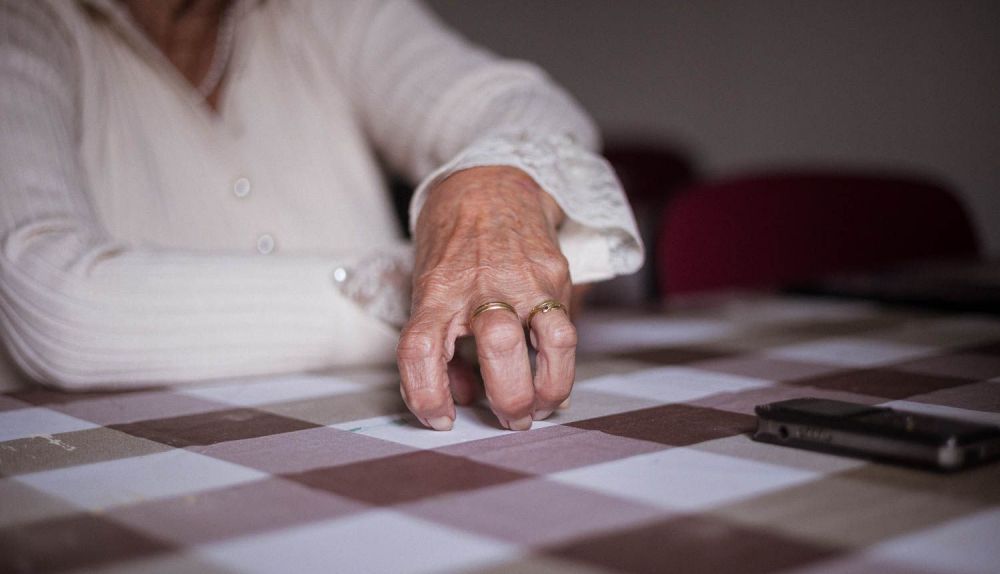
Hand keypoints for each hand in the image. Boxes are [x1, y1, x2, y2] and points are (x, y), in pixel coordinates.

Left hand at [397, 166, 576, 430]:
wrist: (487, 186)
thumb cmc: (452, 247)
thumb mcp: (429, 289)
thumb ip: (440, 344)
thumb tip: (462, 394)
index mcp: (438, 289)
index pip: (421, 348)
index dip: (427, 394)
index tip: (439, 418)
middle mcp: (481, 283)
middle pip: (498, 346)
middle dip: (510, 398)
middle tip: (510, 418)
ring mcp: (525, 277)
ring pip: (552, 340)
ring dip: (550, 387)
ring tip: (543, 406)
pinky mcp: (555, 274)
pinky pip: (566, 328)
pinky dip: (563, 365)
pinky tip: (555, 377)